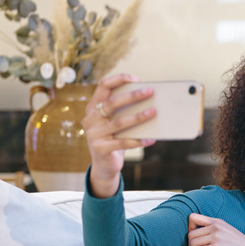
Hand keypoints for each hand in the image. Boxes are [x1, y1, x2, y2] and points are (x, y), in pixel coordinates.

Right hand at [81, 74, 156, 196]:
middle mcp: (90, 119)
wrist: (104, 166)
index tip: (136, 78)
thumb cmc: (114, 140)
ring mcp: (93, 134)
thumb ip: (124, 113)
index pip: (103, 87)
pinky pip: (123, 143)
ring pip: (119, 123)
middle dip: (132, 96)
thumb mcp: (116, 124)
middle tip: (150, 92)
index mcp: (93, 108)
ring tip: (153, 112)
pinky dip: (139, 141)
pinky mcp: (100, 149)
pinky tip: (151, 139)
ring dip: (138, 117)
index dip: (119, 80)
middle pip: (112, 103)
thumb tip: (149, 102)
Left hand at [187, 213, 244, 245]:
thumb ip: (216, 230)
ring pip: (192, 244)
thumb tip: (200, 238)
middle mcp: (216, 227)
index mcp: (218, 222)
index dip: (189, 228)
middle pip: (190, 234)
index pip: (193, 217)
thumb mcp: (229, 232)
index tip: (194, 239)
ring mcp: (216, 237)